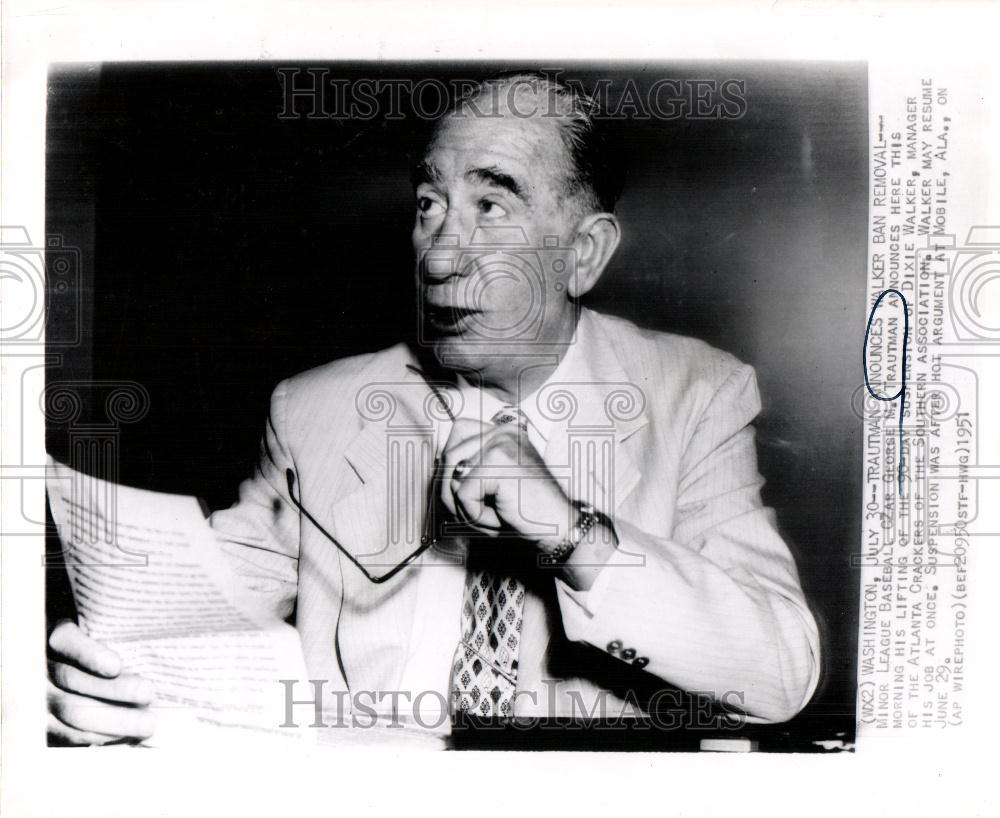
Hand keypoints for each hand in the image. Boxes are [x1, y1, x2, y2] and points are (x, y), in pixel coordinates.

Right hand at [47, 620, 156, 744]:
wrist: (68, 667)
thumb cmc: (99, 644)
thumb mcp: (100, 631)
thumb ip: (117, 636)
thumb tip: (153, 647)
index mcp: (57, 637)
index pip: (66, 641)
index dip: (89, 654)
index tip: (115, 666)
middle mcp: (44, 667)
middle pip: (74, 680)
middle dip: (114, 689)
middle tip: (148, 693)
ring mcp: (42, 698)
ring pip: (72, 711)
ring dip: (113, 719)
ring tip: (146, 723)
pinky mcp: (46, 724)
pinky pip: (68, 735)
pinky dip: (99, 736)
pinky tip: (126, 734)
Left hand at [439, 417, 572, 544]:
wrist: (560, 528)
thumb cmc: (527, 512)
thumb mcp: (494, 484)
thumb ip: (468, 469)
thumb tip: (437, 469)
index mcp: (504, 431)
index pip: (457, 435)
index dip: (452, 466)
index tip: (468, 490)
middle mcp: (503, 431)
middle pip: (449, 456)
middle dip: (454, 492)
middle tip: (477, 512)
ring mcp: (501, 444)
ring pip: (452, 477)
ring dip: (464, 506)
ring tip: (491, 515)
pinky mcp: (498, 463)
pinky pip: (463, 495)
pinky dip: (475, 516)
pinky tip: (499, 518)